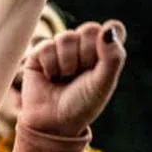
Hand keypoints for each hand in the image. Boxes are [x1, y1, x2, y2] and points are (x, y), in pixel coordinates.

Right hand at [19, 20, 126, 136]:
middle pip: (89, 29)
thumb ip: (113, 56)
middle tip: (80, 76)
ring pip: (66, 37)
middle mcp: (82, 46)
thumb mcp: (104, 83)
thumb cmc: (81, 105)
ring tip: (63, 79)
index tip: (101, 65)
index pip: (113, 27)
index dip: (107, 43)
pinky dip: (50, 65)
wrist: (53, 123)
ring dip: (66, 63)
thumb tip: (107, 29)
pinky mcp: (38, 55)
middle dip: (86, 55)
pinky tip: (50, 78)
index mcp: (103, 51)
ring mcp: (60, 49)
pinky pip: (46, 46)